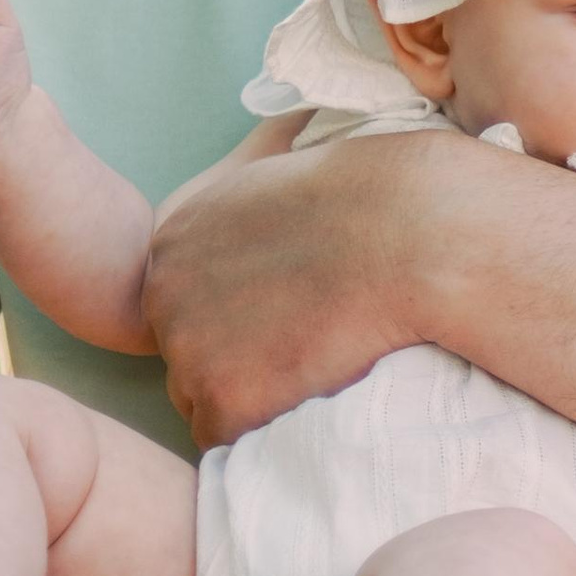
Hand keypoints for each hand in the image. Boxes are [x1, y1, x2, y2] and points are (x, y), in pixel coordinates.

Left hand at [147, 131, 433, 446]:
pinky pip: (228, 441)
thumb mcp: (288, 155)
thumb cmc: (371, 194)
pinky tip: (308, 398)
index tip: (286, 309)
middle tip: (300, 347)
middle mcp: (163, 292)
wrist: (412, 236)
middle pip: (184, 354)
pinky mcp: (223, 400)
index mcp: (174, 237)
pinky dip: (264, 431)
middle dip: (233, 361)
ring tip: (309, 372)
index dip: (238, 315)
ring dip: (248, 399)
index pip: (184, 302)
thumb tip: (278, 133)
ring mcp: (189, 349)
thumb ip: (255, 168)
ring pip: (201, 401)